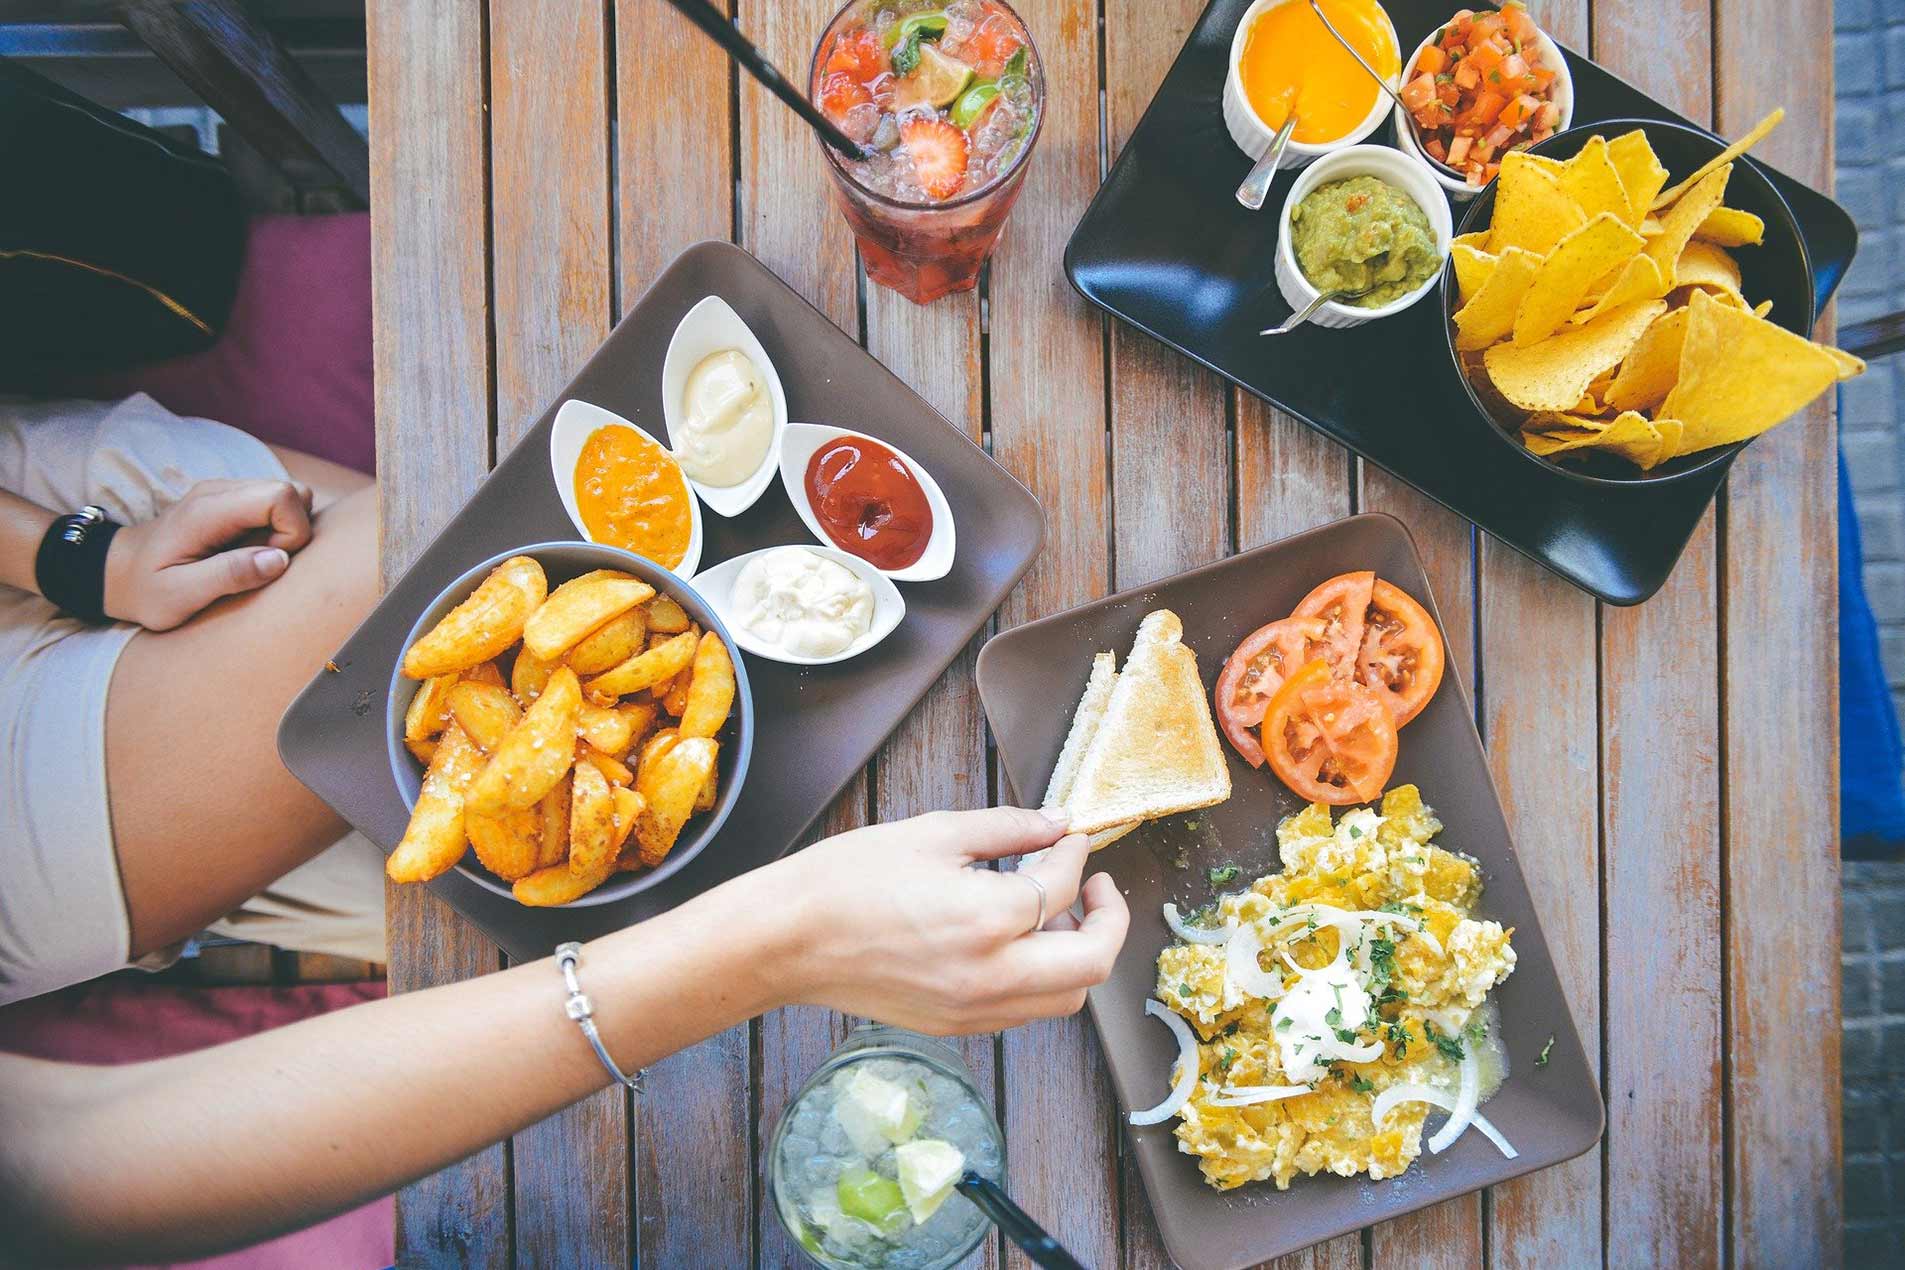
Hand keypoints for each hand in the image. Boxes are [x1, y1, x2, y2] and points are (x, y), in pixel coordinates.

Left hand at [102, 479, 313, 629]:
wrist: (118, 571)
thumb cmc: (147, 589)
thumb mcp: (180, 595)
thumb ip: (229, 575)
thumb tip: (280, 559)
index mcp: (209, 510)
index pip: (280, 496)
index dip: (291, 532)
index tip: (267, 563)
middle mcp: (221, 491)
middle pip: (293, 492)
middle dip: (293, 532)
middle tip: (258, 562)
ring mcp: (226, 492)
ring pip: (290, 497)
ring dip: (285, 531)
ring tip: (251, 558)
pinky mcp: (232, 500)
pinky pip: (276, 505)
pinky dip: (275, 530)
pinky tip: (246, 550)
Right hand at [763, 806, 1130, 1034]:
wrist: (789, 939)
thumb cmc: (848, 880)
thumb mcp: (934, 833)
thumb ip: (1008, 828)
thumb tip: (1057, 824)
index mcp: (988, 919)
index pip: (1061, 887)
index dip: (1074, 854)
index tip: (1070, 836)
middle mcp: (991, 975)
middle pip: (1092, 962)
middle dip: (1109, 919)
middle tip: (1097, 886)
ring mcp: (975, 1010)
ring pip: (1066, 998)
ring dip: (1078, 955)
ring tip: (1056, 915)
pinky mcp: (957, 1027)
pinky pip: (1025, 1011)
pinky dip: (1042, 979)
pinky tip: (1018, 943)